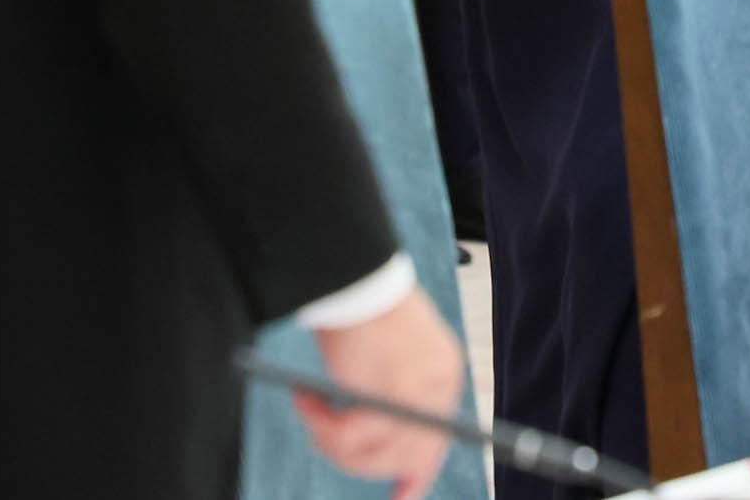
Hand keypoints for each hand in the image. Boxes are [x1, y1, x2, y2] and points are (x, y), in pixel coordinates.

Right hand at [301, 284, 466, 499]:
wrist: (351, 272)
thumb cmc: (359, 306)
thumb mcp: (386, 352)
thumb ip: (390, 394)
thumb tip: (377, 440)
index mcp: (444, 372)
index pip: (439, 438)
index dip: (416, 472)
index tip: (400, 497)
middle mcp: (441, 386)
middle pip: (406, 456)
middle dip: (355, 457)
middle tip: (318, 433)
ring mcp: (420, 393)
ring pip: (374, 454)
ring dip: (330, 439)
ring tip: (307, 405)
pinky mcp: (392, 396)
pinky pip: (351, 437)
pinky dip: (322, 425)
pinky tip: (305, 396)